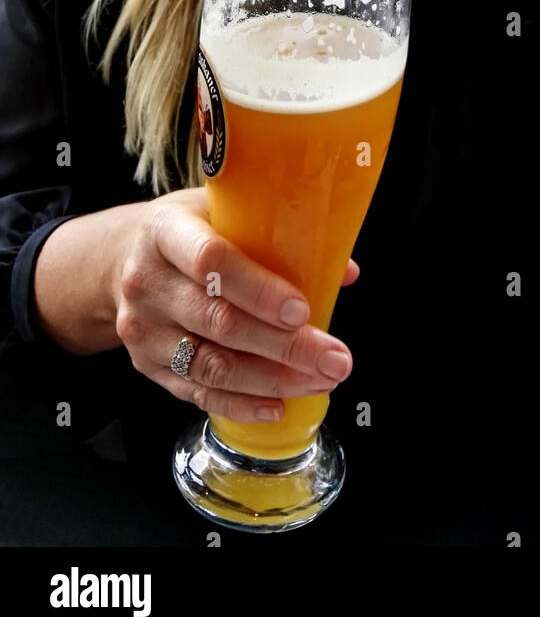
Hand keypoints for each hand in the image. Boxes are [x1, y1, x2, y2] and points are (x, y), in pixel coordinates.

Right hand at [112, 188, 355, 423]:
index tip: (302, 309)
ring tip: (318, 381)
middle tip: (332, 358)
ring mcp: (143, 328)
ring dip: (271, 379)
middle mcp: (147, 281)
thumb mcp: (221, 211)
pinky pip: (196, 392)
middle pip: (218, 320)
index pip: (210, 261)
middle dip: (283, 345)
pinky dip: (240, 404)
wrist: (121, 259)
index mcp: (165, 231)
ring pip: (210, 364)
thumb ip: (277, 233)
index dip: (258, 289)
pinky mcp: (146, 365)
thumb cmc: (187, 231)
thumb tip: (342, 271)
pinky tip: (278, 405)